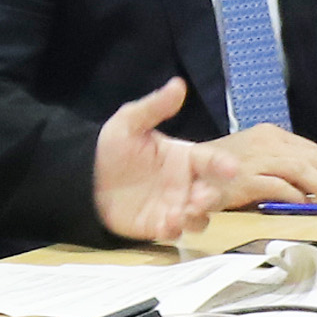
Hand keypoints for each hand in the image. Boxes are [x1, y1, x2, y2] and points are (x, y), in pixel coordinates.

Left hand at [90, 78, 246, 244]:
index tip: (232, 169)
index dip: (224, 165)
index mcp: (185, 158)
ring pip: (200, 217)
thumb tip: (178, 84)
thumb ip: (154, 107)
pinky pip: (176, 232)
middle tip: (201, 196)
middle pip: (213, 193)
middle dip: (213, 196)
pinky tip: (166, 223)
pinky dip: (175, 230)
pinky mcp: (160, 226)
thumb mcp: (129, 122)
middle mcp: (186, 184)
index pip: (212, 161)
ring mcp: (175, 206)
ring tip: (183, 212)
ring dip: (197, 216)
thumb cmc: (113, 149)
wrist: (85, 178)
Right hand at [201, 122, 316, 206]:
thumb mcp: (253, 161)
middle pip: (313, 158)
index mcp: (269, 134)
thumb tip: (313, 190)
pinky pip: (278, 185)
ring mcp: (254, 158)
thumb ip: (281, 170)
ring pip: (301, 169)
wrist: (184, 172)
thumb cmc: (218, 172)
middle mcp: (265, 141)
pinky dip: (295, 196)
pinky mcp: (244, 177)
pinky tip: (305, 205)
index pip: (312, 151)